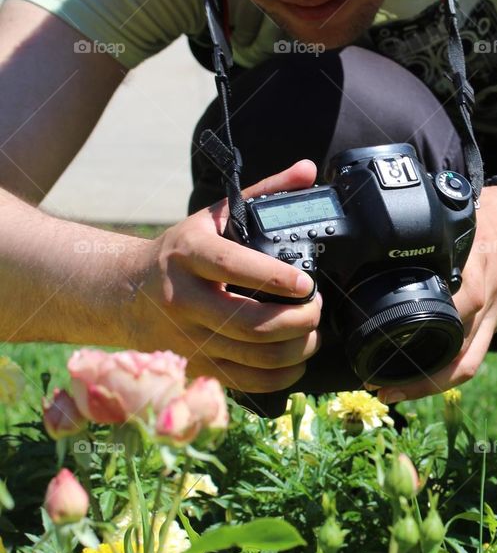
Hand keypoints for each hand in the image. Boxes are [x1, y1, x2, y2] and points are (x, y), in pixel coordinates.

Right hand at [123, 160, 322, 392]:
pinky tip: (295, 360)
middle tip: (316, 308)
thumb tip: (307, 170)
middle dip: (297, 320)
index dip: (275, 278)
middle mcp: (183, 299)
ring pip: (252, 356)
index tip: (307, 283)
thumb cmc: (179, 252)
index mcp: (188, 254)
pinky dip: (279, 376)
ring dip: (295, 349)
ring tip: (312, 333)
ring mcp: (187, 338)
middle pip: (249, 322)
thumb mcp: (213, 217)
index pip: (233, 267)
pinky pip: (245, 382)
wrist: (123, 293)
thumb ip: (263, 193)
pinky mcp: (194, 366)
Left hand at [374, 185, 496, 402]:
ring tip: (394, 393)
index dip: (419, 332)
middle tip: (379, 386)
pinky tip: (421, 380)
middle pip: (456, 353)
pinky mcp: (495, 325)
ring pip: (466, 363)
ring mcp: (492, 319)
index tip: (383, 342)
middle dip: (420, 377)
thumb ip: (431, 242)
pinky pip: (473, 356)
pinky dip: (448, 372)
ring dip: (431, 385)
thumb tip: (382, 250)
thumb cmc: (492, 222)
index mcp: (473, 277)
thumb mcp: (460, 226)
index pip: (449, 310)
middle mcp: (483, 304)